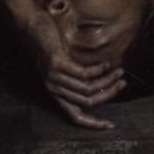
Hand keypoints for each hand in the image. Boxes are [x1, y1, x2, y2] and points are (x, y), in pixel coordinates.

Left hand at [21, 11, 126, 128]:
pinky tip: (106, 64)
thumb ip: (76, 79)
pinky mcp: (57, 65)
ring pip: (88, 89)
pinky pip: (83, 74)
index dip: (93, 124)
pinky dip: (99, 70)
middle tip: (123, 83)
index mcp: (56, 94)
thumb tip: (101, 85)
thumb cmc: (50, 46)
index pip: (75, 117)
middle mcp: (54, 89)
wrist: (31, 28)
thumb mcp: (63, 67)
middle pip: (87, 102)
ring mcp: (54, 78)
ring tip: (119, 71)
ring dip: (108, 81)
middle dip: (109, 94)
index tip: (111, 126)